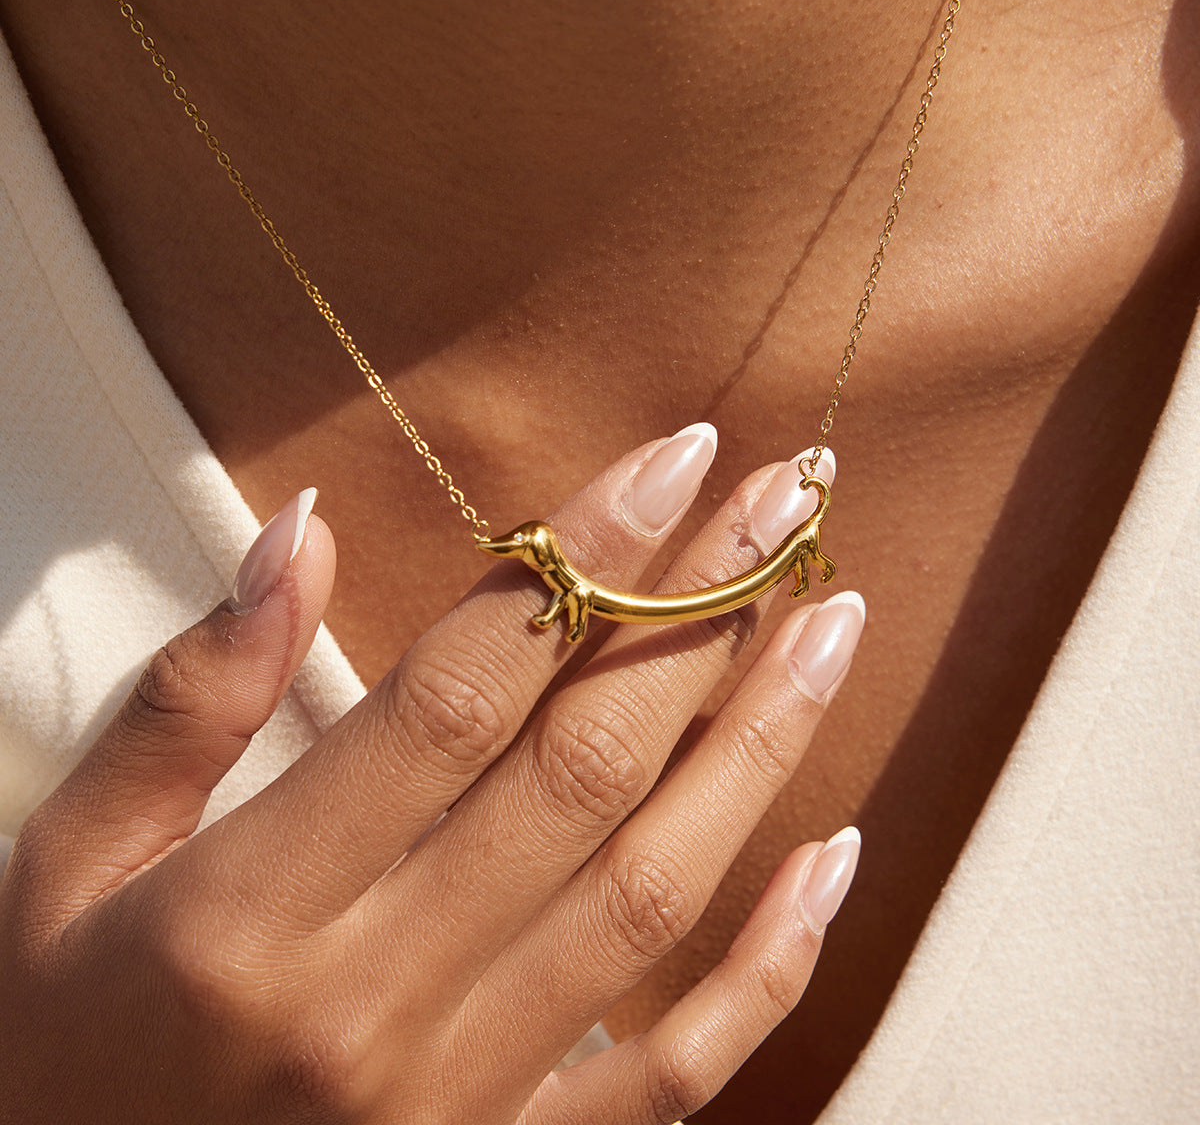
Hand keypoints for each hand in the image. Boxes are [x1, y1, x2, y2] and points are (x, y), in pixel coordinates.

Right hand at [0, 428, 863, 1123]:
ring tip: (831, 622)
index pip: (455, 693)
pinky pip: (674, 1071)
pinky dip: (771, 967)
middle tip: (782, 503)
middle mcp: (373, 1004)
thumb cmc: (59, 1050)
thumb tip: (299, 530)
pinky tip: (835, 855)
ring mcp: (459, 1098)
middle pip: (580, 770)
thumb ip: (189, 699)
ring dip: (758, 746)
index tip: (669, 462)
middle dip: (694, 617)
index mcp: (245, 914)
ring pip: (652, 896)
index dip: (576, 563)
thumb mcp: (66, 869)